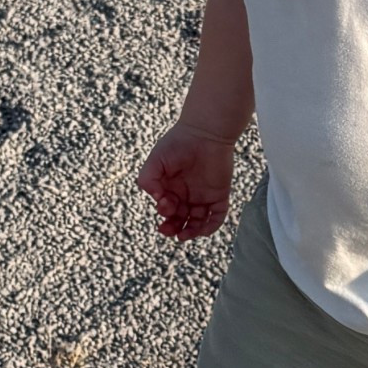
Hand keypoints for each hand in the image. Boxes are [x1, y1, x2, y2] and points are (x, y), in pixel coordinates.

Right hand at [136, 123, 235, 239]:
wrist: (205, 131)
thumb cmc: (178, 143)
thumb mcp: (156, 160)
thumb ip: (148, 179)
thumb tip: (156, 199)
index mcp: (171, 188)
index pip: (167, 209)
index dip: (164, 212)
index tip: (164, 203)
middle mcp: (186, 195)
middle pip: (180, 219)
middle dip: (173, 228)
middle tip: (169, 231)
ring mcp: (204, 196)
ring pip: (197, 222)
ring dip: (191, 232)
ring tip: (184, 236)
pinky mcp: (220, 195)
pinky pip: (217, 216)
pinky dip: (211, 226)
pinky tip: (202, 230)